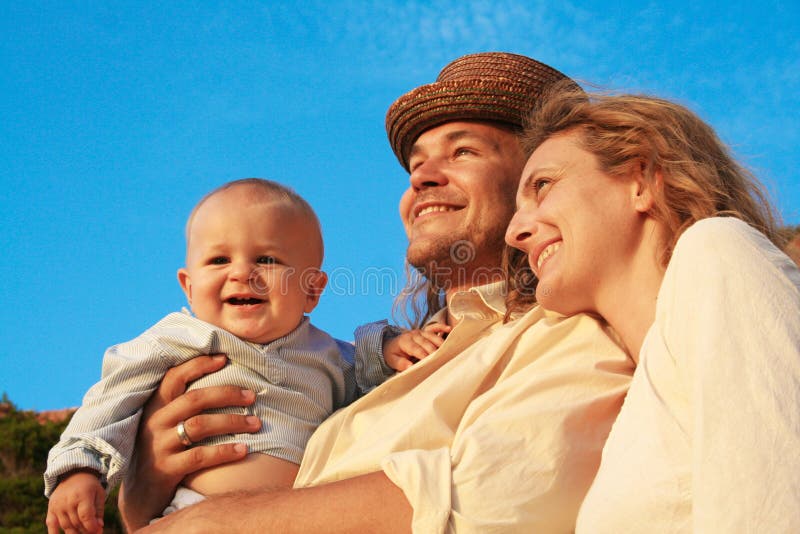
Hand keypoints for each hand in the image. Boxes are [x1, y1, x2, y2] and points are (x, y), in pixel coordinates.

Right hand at [46, 470, 104, 533]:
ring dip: (75, 533)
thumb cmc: (89, 486)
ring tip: (83, 532)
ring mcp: (58, 506)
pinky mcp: (51, 509)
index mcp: (82, 495)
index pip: (86, 516)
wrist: (73, 474)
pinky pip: (51, 525)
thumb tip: (99, 527)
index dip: (92, 526)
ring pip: (66, 526)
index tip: (98, 531)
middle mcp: (68, 501)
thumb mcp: (99, 494)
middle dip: (86, 531)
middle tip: (93, 532)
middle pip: (77, 523)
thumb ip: (99, 511)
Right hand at [118, 355, 260, 529]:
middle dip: (227, 394)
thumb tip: (220, 378)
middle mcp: (155, 423)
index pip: (174, 377)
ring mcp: (159, 446)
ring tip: (256, 423)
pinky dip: (224, 451)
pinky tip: (244, 450)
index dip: (199, 365)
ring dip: (232, 422)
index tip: (224, 358)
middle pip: (194, 399)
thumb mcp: (165, 424)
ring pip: (200, 426)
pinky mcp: (166, 470)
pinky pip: (199, 456)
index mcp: (155, 407)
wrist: (139, 495)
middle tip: (252, 396)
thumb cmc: (162, 451)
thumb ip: (183, 405)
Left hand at [383, 323, 450, 370]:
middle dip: (433, 351)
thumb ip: (400, 363)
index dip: (424, 355)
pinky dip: (441, 327)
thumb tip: (410, 366)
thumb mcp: (392, 360)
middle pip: (426, 342)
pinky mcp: (425, 331)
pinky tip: (449, 328)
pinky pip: (434, 328)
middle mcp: (413, 335)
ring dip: (440, 343)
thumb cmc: (393, 354)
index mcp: (405, 341)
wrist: (391, 344)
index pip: (416, 349)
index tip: (430, 362)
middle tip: (441, 359)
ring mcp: (420, 332)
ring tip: (447, 350)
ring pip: (432, 336)